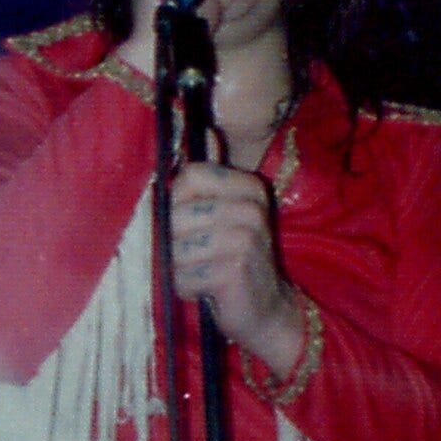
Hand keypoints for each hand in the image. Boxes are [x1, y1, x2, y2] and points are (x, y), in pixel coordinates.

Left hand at [170, 162, 302, 376]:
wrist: (268, 310)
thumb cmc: (234, 260)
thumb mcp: (225, 214)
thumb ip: (211, 176)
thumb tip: (206, 130)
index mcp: (249, 187)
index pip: (189, 177)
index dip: (175, 203)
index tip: (188, 225)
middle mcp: (251, 207)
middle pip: (176, 215)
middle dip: (172, 243)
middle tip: (194, 257)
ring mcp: (245, 238)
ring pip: (175, 248)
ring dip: (178, 268)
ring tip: (200, 273)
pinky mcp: (234, 269)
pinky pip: (182, 276)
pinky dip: (185, 288)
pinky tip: (206, 289)